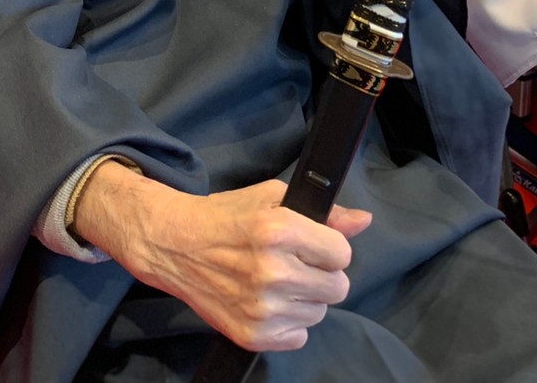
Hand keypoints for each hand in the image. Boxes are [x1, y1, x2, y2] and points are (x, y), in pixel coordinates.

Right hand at [72, 165, 371, 351]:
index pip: (342, 254)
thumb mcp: (272, 199)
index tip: (310, 244)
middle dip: (321, 274)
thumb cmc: (224, 217)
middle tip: (294, 264)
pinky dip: (288, 323)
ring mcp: (261, 308)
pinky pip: (298, 337)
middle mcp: (271, 272)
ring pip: (318, 313)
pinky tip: (266, 301)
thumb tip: (362, 221)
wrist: (173, 244)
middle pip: (337, 288)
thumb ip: (323, 214)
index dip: (328, 248)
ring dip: (304, 299)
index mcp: (278, 231)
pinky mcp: (251, 335)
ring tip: (275, 281)